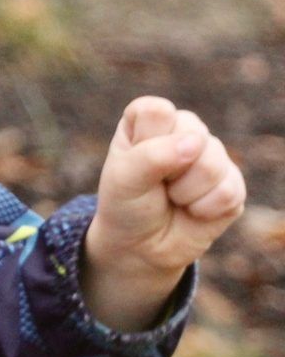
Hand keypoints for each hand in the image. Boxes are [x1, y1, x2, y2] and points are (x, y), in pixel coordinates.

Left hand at [83, 96, 246, 329]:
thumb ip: (151, 156)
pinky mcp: (233, 183)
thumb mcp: (123, 180)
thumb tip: (195, 143)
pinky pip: (228, 192)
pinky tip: (193, 211)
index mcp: (150, 120)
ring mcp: (212, 155)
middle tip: (156, 185)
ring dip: (186, 193)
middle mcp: (184, 130)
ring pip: (212, 165)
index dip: (146, 140)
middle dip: (169, 171)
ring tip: (174, 198)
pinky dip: (204, 209)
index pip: (156, 110)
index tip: (133, 162)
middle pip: (193, 134)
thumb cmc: (126, 205)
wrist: (141, 246)